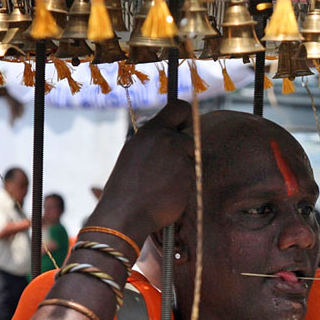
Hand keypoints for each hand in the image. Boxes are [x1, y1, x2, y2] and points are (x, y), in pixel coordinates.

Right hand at [90, 100, 194, 244]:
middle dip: (188, 142)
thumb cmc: (127, 186)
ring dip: (184, 167)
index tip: (182, 127)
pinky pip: (191, 175)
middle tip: (177, 159)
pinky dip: (183, 183)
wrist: (127, 212)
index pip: (179, 107)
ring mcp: (179, 156)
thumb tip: (172, 137)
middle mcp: (167, 139)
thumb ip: (155, 143)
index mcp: (150, 131)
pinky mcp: (188, 175)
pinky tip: (168, 192)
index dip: (185, 116)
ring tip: (163, 182)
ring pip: (191, 156)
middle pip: (192, 132)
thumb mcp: (135, 154)